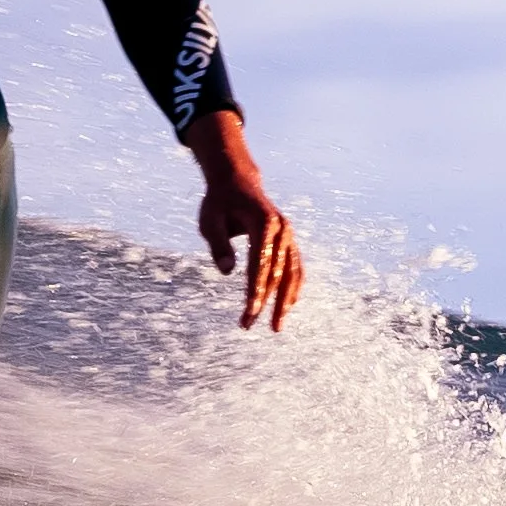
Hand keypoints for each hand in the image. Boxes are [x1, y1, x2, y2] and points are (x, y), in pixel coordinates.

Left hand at [186, 110, 303, 333]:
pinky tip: (287, 306)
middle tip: (253, 325)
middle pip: (279, 272)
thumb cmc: (219, 202)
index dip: (255, 291)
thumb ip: (219, 245)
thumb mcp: (210, 220)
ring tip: (276, 326)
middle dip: (268, 302)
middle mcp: (282, 229)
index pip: (260, 265)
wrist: (237, 180)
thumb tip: (227, 271)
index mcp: (263, 223)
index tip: (249, 313)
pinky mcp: (289, 240)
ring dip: (286, 300)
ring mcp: (288, 234)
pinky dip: (293, 287)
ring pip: (293, 272)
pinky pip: (296, 267)